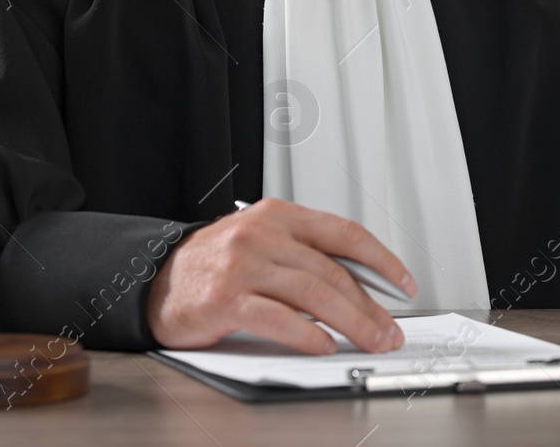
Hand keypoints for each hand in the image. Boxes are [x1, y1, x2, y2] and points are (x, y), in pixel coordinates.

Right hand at [145, 196, 416, 353]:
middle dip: (370, 305)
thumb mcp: (263, 243)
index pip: (344, 232)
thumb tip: (363, 287)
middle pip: (332, 269)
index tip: (404, 283)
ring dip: (351, 322)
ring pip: (313, 293)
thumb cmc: (215, 265)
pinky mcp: (226, 299)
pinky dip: (308, 334)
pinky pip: (278, 318)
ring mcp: (243, 265)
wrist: (156, 279)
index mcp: (278, 215)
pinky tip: (325, 345)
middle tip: (390, 329)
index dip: (382, 259)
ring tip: (371, 341)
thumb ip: (307, 256)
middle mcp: (262, 234)